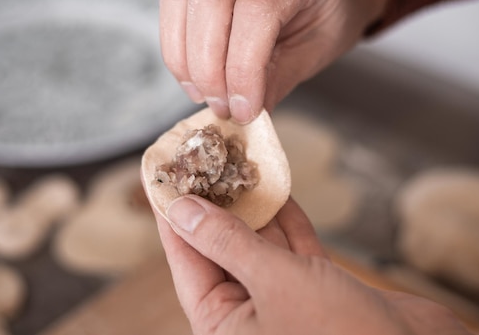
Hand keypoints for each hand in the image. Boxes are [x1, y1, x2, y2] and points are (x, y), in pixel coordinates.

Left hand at [155, 195, 470, 334]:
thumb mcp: (273, 282)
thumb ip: (227, 242)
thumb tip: (181, 209)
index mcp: (222, 323)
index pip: (186, 259)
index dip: (173, 216)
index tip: (164, 178)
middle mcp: (247, 312)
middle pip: (220, 246)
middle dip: (215, 203)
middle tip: (204, 160)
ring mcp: (282, 298)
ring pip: (258, 242)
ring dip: (252, 205)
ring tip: (237, 164)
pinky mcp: (315, 287)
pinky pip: (290, 245)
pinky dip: (285, 218)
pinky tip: (276, 187)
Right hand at [159, 0, 388, 123]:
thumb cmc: (330, 13)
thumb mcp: (316, 51)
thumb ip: (279, 80)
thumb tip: (242, 113)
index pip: (257, 9)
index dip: (242, 67)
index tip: (244, 107)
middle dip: (207, 66)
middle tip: (220, 104)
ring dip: (184, 54)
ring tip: (203, 90)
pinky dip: (175, 38)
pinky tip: (192, 67)